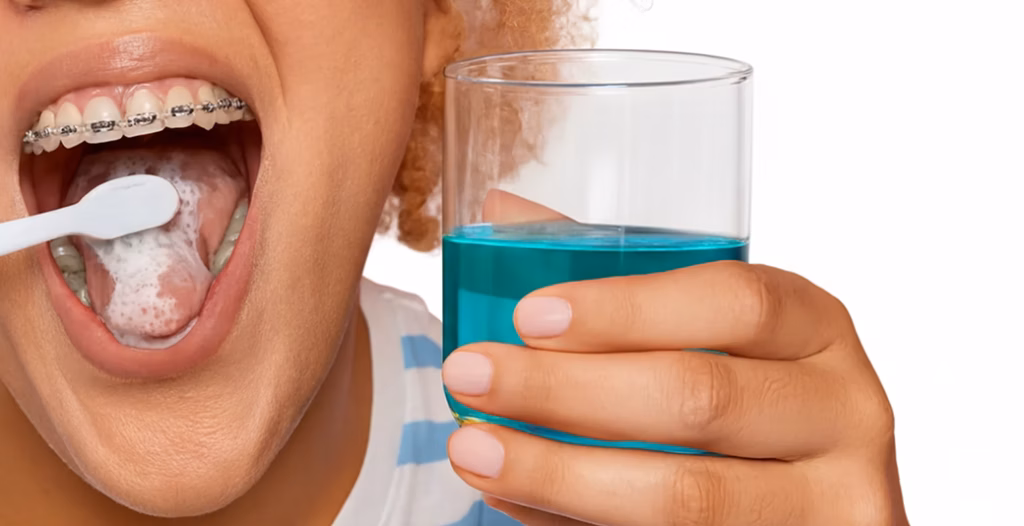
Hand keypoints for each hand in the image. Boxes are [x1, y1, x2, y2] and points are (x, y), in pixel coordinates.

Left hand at [442, 193, 906, 524]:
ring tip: (472, 449)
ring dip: (560, 474)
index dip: (630, 308)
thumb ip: (618, 274)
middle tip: (470, 376)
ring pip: (686, 498)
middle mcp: (843, 412)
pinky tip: (515, 499)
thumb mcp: (705, 327)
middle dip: (567, 392)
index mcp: (817, 328)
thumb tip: (504, 207)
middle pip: (701, 398)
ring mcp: (830, 502)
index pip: (736, 302)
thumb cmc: (746, 394)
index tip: (529, 316)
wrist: (808, 501)